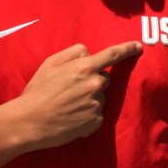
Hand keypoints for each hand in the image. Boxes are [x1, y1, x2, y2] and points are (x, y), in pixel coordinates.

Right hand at [19, 41, 141, 148]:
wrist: (30, 122)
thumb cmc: (38, 91)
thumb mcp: (51, 63)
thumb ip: (73, 53)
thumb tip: (89, 53)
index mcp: (85, 67)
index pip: (112, 55)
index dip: (127, 49)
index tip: (138, 46)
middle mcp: (95, 85)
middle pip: (104, 78)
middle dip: (93, 81)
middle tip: (71, 90)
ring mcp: (97, 104)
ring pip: (100, 97)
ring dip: (89, 99)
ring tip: (67, 106)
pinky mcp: (96, 122)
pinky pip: (97, 114)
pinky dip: (87, 116)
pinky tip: (71, 117)